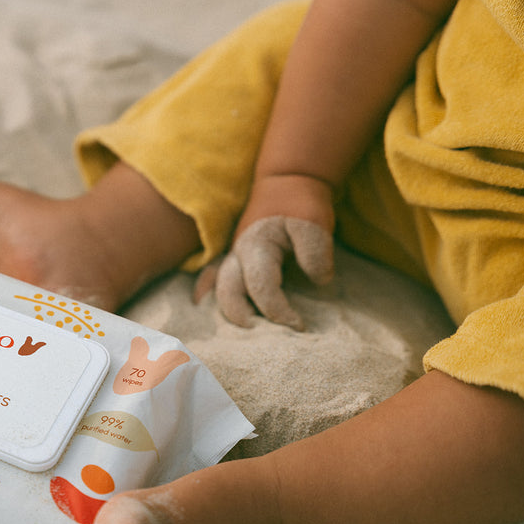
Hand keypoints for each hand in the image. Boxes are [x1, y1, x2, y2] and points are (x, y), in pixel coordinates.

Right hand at [196, 215, 333, 330]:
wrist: (288, 184)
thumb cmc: (302, 206)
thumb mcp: (314, 223)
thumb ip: (315, 251)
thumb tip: (318, 281)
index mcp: (255, 247)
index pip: (262, 287)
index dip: (278, 312)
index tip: (299, 327)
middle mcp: (237, 255)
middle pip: (228, 294)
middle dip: (243, 319)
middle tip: (265, 339)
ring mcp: (231, 258)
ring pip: (216, 290)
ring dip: (228, 313)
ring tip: (246, 333)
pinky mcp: (233, 262)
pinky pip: (212, 282)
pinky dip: (207, 297)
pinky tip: (205, 311)